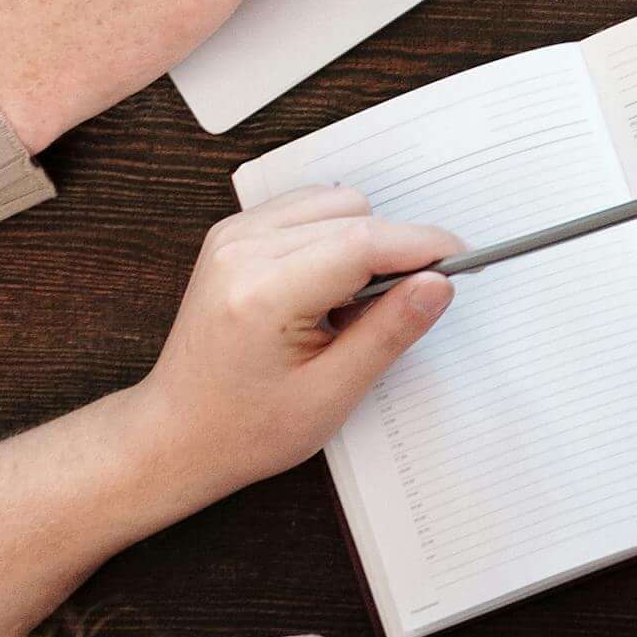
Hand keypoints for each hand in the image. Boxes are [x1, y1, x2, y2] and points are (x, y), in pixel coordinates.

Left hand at [125, 184, 465, 499]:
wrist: (175, 435)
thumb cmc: (246, 428)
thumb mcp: (330, 396)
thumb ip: (389, 332)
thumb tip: (438, 283)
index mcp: (263, 293)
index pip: (364, 242)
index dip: (423, 245)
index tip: (461, 259)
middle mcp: (241, 251)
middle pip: (353, 214)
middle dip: (391, 253)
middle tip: (388, 313)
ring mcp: (232, 236)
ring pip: (333, 201)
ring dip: (360, 242)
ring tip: (344, 307)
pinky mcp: (232, 234)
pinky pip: (306, 207)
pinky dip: (332, 236)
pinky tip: (323, 289)